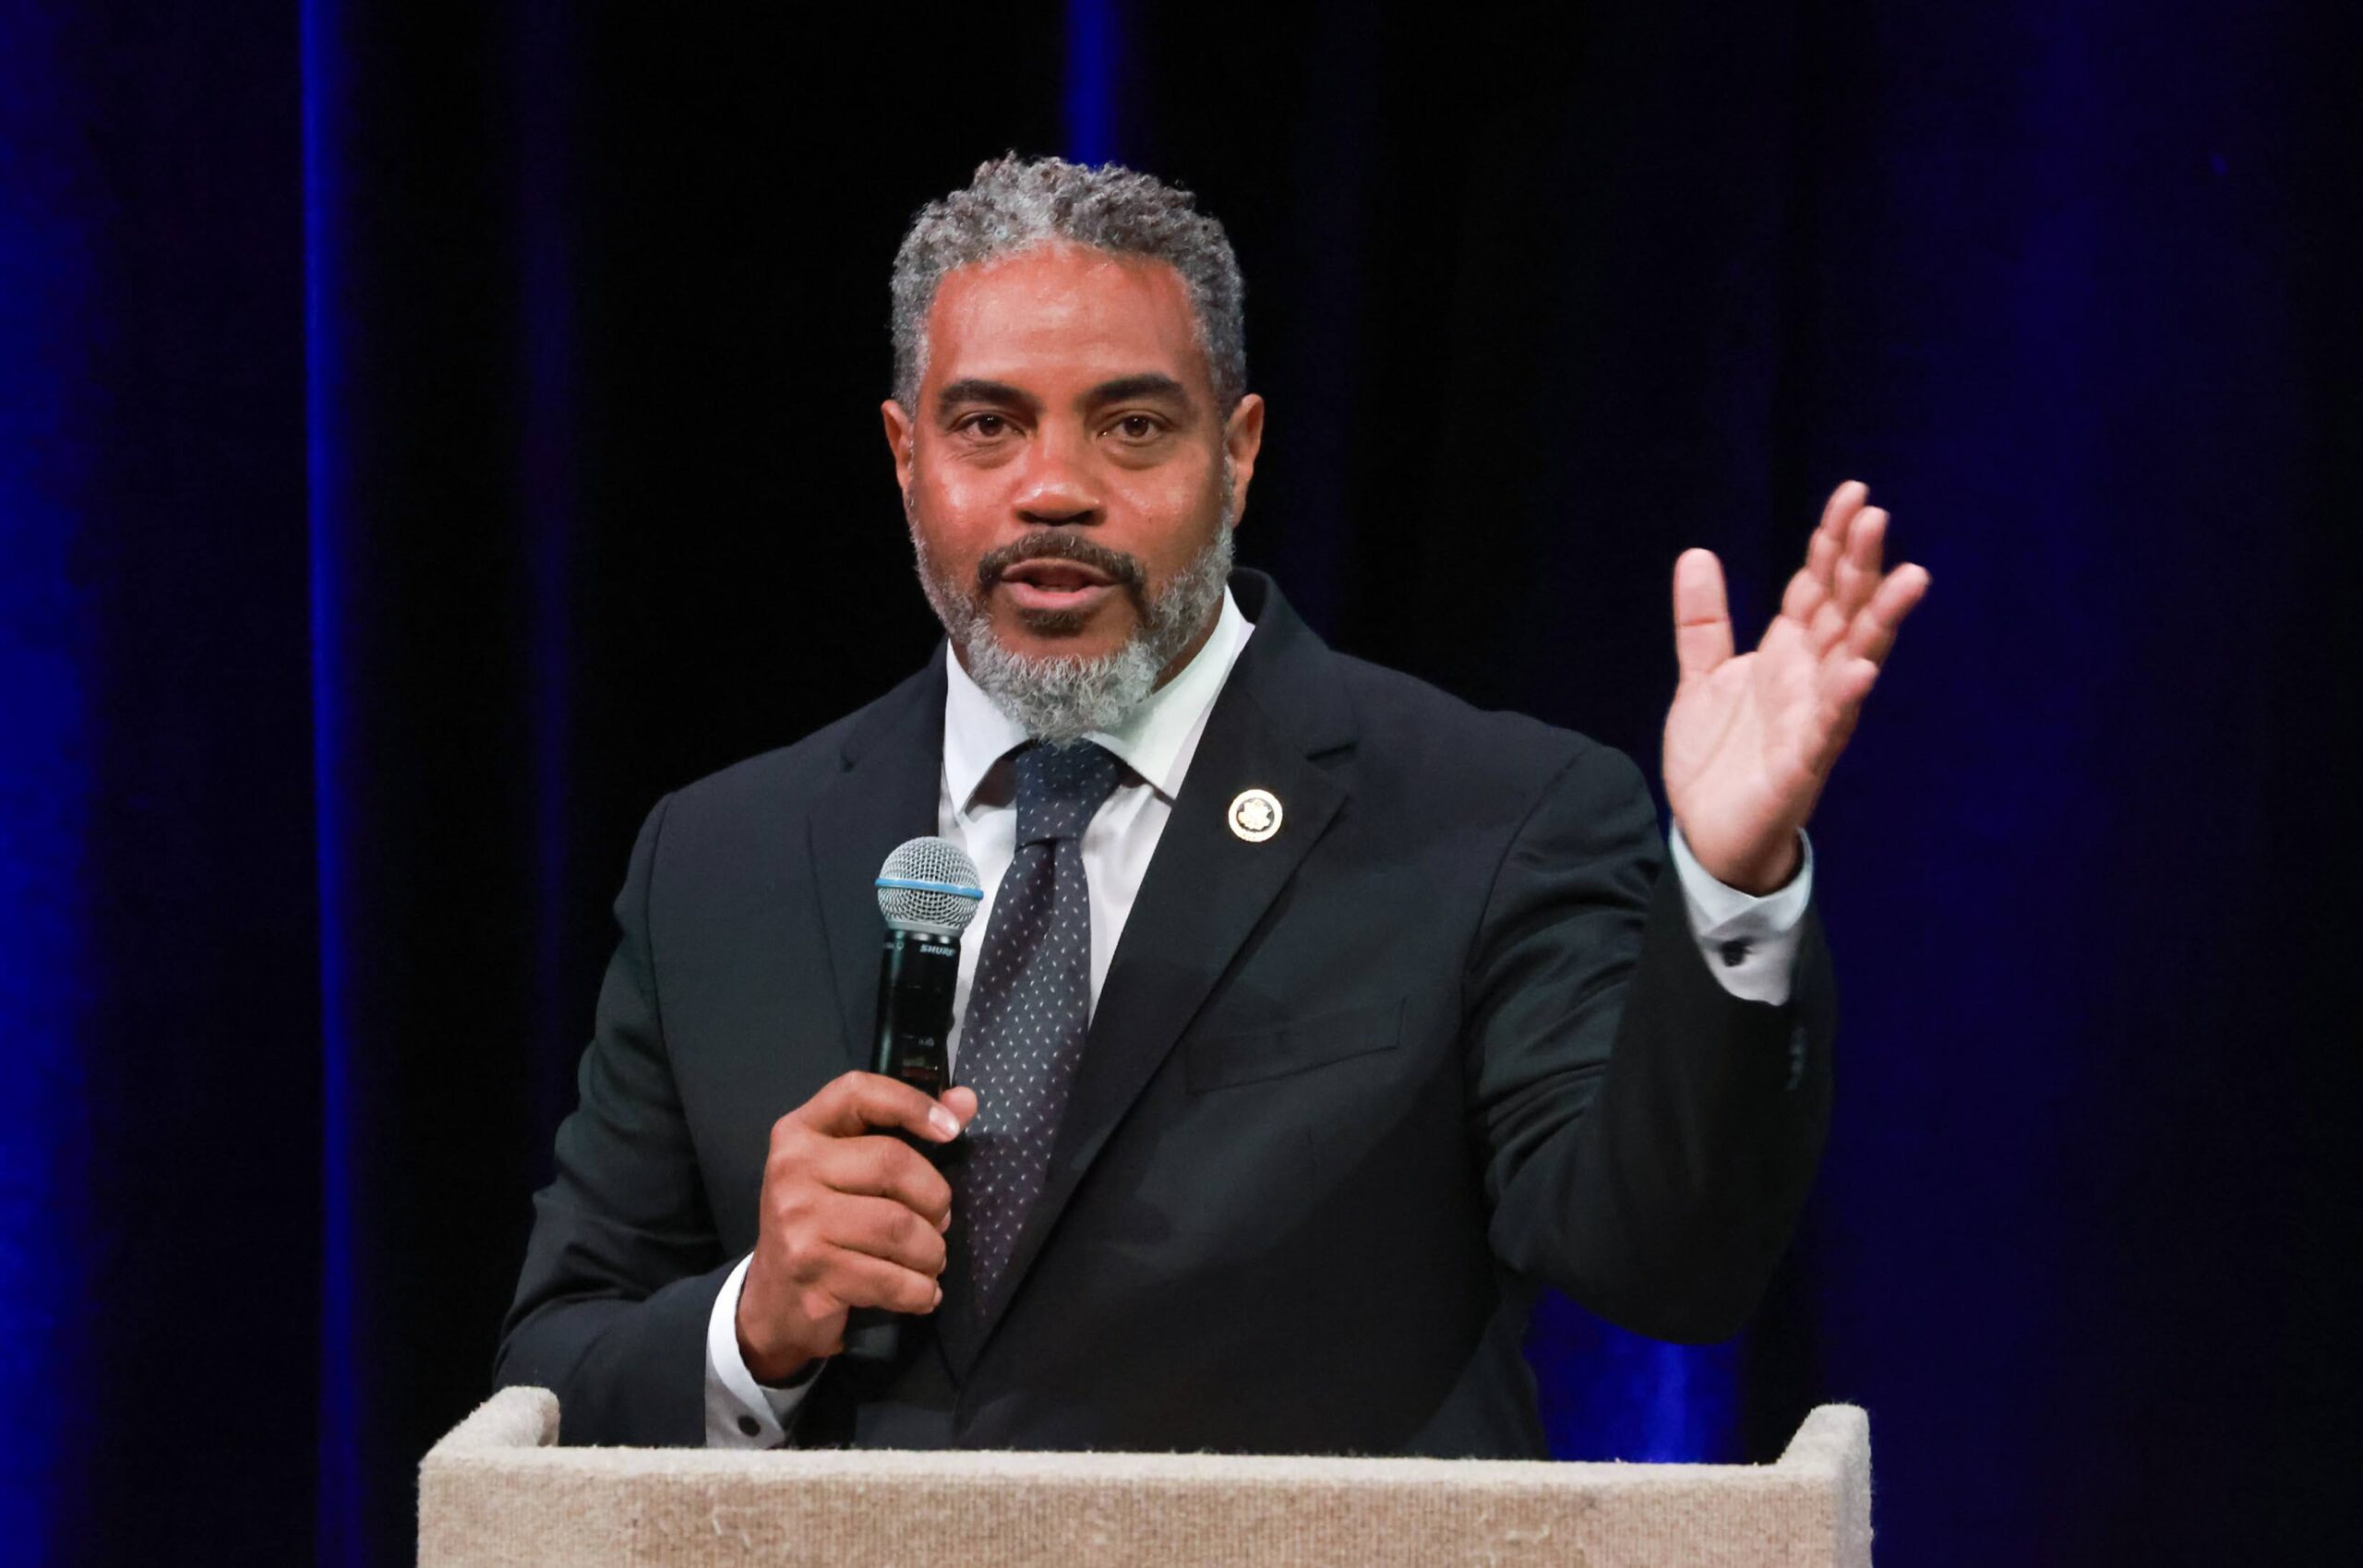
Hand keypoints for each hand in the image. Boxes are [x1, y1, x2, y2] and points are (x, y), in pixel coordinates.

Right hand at [734, 1072, 979, 1383]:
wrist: (774, 1300)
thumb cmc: (823, 1224)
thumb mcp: (852, 1171)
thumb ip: (905, 1130)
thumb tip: (966, 1100)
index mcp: (800, 1131)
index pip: (858, 1092)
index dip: (911, 1103)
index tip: (951, 1131)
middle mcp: (792, 1168)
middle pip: (892, 1164)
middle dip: (935, 1199)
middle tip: (941, 1221)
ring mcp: (797, 1221)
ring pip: (899, 1227)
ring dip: (932, 1252)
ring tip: (930, 1260)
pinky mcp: (810, 1271)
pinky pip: (891, 1279)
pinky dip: (920, 1291)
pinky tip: (921, 1292)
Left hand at [1663, 480, 1929, 893]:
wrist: (1708, 836)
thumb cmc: (1719, 759)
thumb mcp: (1702, 678)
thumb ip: (1703, 621)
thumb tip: (1697, 553)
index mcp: (1788, 655)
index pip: (1816, 588)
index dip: (1833, 544)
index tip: (1854, 495)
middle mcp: (1810, 680)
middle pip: (1843, 613)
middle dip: (1860, 567)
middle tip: (1876, 515)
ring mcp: (1812, 721)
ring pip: (1855, 662)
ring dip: (1879, 622)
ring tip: (1908, 579)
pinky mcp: (1801, 766)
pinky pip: (1828, 730)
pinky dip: (1844, 700)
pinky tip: (1861, 671)